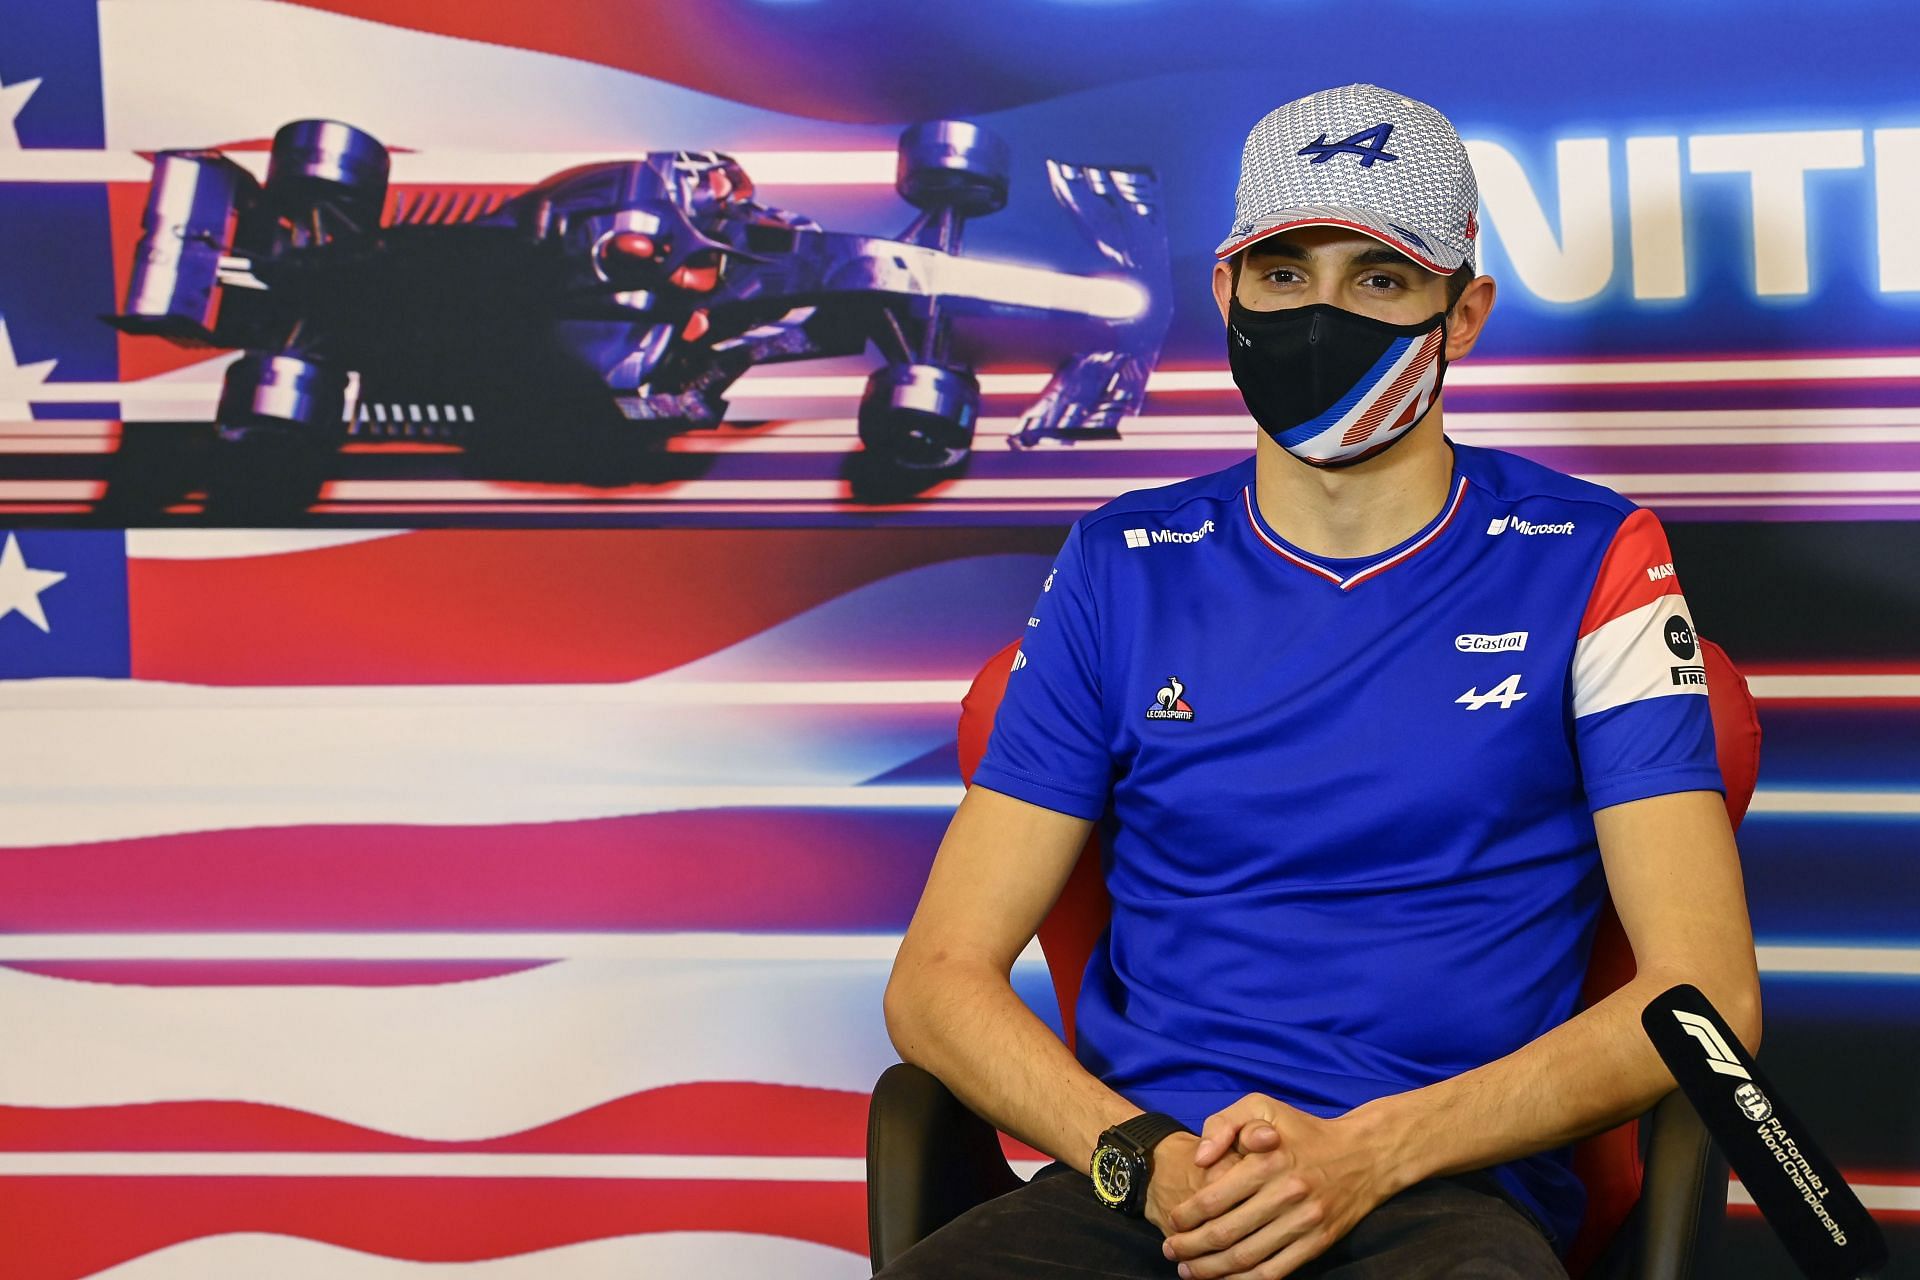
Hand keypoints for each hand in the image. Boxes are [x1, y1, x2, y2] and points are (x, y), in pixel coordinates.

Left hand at [1159, 1093, 1396, 1279]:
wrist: (1364, 1156)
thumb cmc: (1302, 1130)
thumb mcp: (1262, 1106)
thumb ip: (1223, 1123)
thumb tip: (1200, 1159)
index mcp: (1267, 1160)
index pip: (1213, 1198)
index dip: (1185, 1216)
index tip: (1172, 1221)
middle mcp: (1286, 1193)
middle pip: (1225, 1233)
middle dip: (1190, 1247)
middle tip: (1170, 1251)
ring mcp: (1304, 1222)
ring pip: (1247, 1258)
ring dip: (1212, 1270)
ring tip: (1189, 1271)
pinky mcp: (1317, 1243)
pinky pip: (1275, 1272)